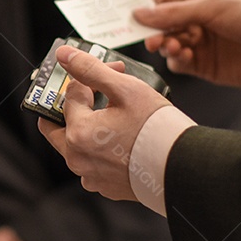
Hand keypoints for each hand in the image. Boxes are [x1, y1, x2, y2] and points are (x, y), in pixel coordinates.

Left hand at [39, 46, 169, 201]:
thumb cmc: (157, 129)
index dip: (89, 78)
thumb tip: (64, 54)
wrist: (182, 168)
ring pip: (75, 145)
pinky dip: (100, 148)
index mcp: (77, 133)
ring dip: (87, 127)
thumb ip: (91, 69)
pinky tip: (122, 139)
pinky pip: (93, 162)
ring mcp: (90, 175)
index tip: (112, 71)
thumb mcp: (125, 89)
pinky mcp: (105, 186)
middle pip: (57, 125)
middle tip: (88, 93)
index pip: (70, 95)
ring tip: (114, 115)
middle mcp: (77, 158)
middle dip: (71, 106)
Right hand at [133, 0, 240, 87]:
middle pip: (158, 24)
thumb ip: (174, 12)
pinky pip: (179, 63)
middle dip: (151, 30)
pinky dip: (176, 60)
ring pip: (166, 44)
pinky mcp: (204, 64)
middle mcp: (194, 18)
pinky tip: (184, 56)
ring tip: (171, 46)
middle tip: (151, 37)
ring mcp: (198, 42)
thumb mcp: (212, 6)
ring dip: (164, 45)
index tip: (124, 15)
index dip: (141, 6)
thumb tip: (139, 13)